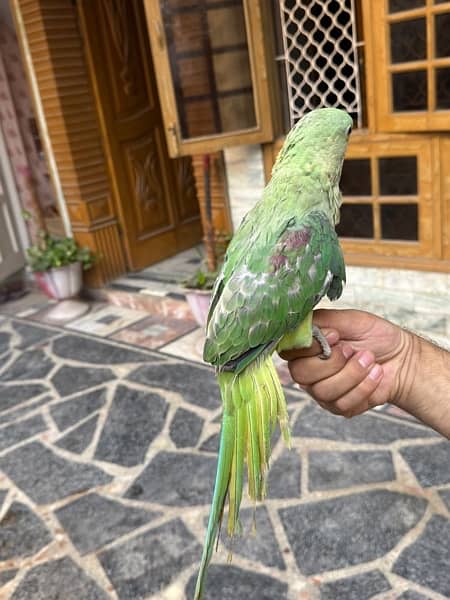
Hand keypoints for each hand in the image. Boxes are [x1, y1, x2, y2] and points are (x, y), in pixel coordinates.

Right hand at [280, 309, 413, 418]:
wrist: (402, 356)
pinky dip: (365, 386)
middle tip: (353, 350)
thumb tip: (302, 326)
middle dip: (333, 362)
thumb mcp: (347, 319)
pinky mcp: (339, 407)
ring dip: (353, 374)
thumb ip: (320, 320)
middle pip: (301, 375)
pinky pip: (343, 403)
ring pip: (323, 391)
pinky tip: (375, 374)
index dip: (310, 347)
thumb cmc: (373, 335)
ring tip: (370, 360)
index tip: (335, 335)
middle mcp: (308, 371)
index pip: (288, 352)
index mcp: (306, 348)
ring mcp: (322, 391)